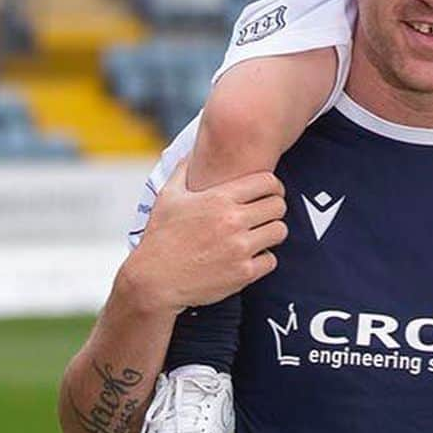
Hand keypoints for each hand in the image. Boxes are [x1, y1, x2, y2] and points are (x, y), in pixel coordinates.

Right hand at [130, 159, 287, 313]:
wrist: (152, 282)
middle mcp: (233, 220)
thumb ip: (184, 170)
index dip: (273, 185)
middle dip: (274, 207)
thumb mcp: (168, 197)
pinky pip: (271, 260)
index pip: (267, 182)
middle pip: (278, 205)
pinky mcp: (242, 273)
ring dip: (272, 232)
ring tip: (260, 234)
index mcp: (219, 198)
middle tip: (266, 213)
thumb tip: (194, 150)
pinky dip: (264, 259)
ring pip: (279, 231)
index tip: (270, 192)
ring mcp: (239, 248)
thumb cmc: (160, 237)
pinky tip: (251, 256)